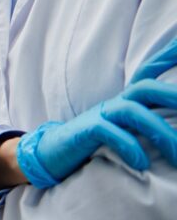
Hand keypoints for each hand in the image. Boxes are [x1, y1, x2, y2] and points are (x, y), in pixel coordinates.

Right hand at [17, 39, 176, 187]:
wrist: (55, 152)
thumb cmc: (98, 142)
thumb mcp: (125, 128)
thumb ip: (149, 121)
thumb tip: (176, 128)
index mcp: (126, 100)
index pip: (149, 71)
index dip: (167, 56)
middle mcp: (115, 102)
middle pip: (146, 87)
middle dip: (172, 94)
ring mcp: (100, 115)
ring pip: (133, 112)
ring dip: (161, 133)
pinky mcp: (86, 131)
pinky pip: (109, 132)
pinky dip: (129, 146)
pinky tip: (142, 163)